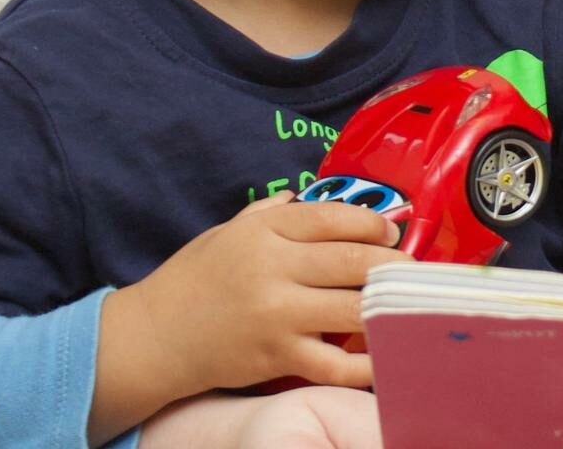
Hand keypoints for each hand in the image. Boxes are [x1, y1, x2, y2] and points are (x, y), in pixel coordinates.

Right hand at [89, 192, 409, 439]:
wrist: (153, 337)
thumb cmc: (192, 281)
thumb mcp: (225, 233)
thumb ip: (268, 215)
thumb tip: (304, 198)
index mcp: (263, 231)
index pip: (333, 218)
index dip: (372, 224)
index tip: (390, 234)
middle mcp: (273, 268)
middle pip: (353, 261)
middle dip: (392, 265)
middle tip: (409, 270)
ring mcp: (277, 314)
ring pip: (353, 309)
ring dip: (387, 308)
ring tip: (407, 305)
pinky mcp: (277, 356)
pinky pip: (334, 363)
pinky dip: (365, 363)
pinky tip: (385, 356)